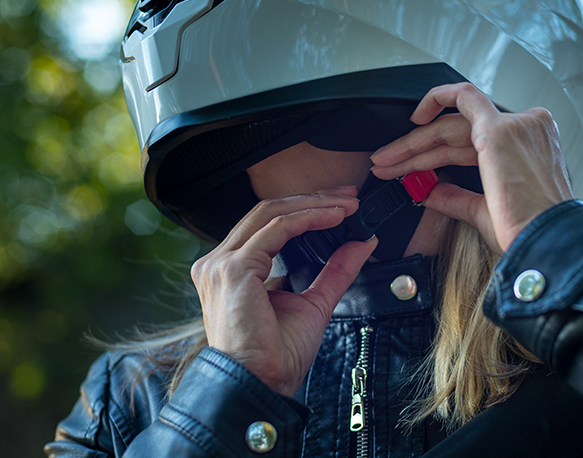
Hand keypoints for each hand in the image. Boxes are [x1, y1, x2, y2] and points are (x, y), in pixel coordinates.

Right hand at [191, 187, 375, 395]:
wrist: (261, 386)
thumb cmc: (277, 356)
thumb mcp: (314, 303)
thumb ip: (335, 271)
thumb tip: (363, 244)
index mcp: (232, 269)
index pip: (268, 224)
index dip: (307, 208)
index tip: (342, 205)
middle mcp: (219, 262)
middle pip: (268, 211)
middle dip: (313, 199)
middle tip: (349, 196)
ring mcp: (221, 264)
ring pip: (271, 213)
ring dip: (314, 204)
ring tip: (346, 205)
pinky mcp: (232, 269)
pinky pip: (276, 229)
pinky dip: (308, 218)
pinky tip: (333, 217)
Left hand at [370, 83, 572, 251]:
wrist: (545, 243)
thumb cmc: (529, 231)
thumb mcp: (486, 211)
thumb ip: (458, 196)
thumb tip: (431, 191)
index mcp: (529, 148)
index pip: (473, 143)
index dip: (439, 154)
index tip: (417, 163)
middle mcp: (526, 130)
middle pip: (458, 134)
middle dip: (418, 150)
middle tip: (389, 163)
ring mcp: (514, 126)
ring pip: (451, 125)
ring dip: (414, 143)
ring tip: (386, 160)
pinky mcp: (498, 130)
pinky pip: (463, 98)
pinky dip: (436, 100)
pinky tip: (413, 119)